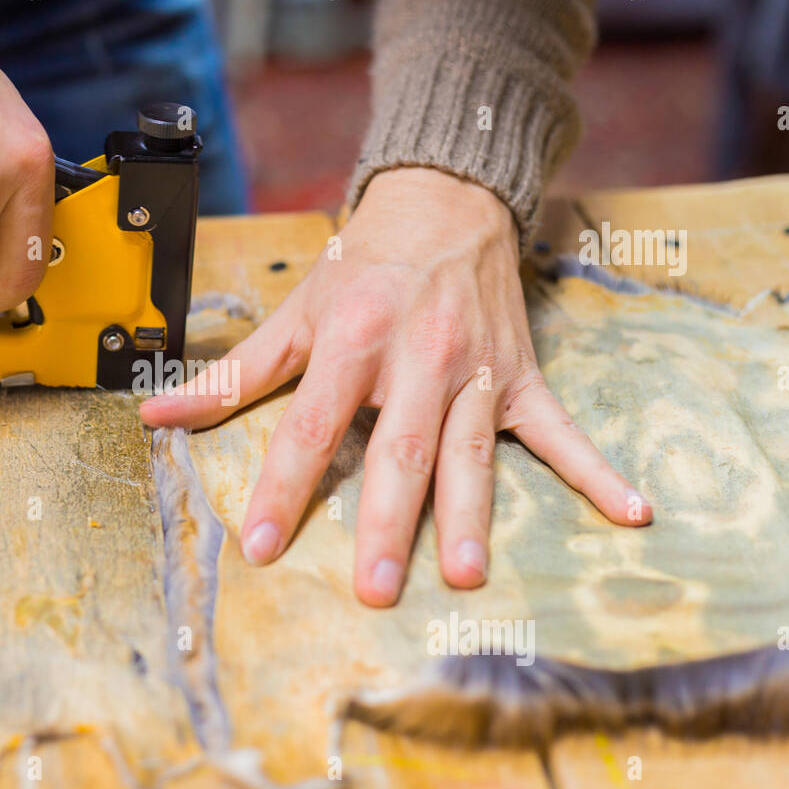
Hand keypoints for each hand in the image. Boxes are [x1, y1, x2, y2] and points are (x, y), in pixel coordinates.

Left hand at [140, 166, 651, 605]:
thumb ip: (232, 374)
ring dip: (470, 514)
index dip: (283, 485)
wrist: (446, 200)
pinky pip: (559, 429)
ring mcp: (477, 370)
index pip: (310, 425)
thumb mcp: (295, 313)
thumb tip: (156, 417)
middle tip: (373, 587)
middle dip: (384, 520)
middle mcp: (418, 356)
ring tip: (466, 574)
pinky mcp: (521, 376)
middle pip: (398, 449)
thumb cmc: (360, 267)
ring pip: (470, 450)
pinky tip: (632, 512)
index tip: (263, 546)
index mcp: (354, 339)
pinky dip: (596, 470)